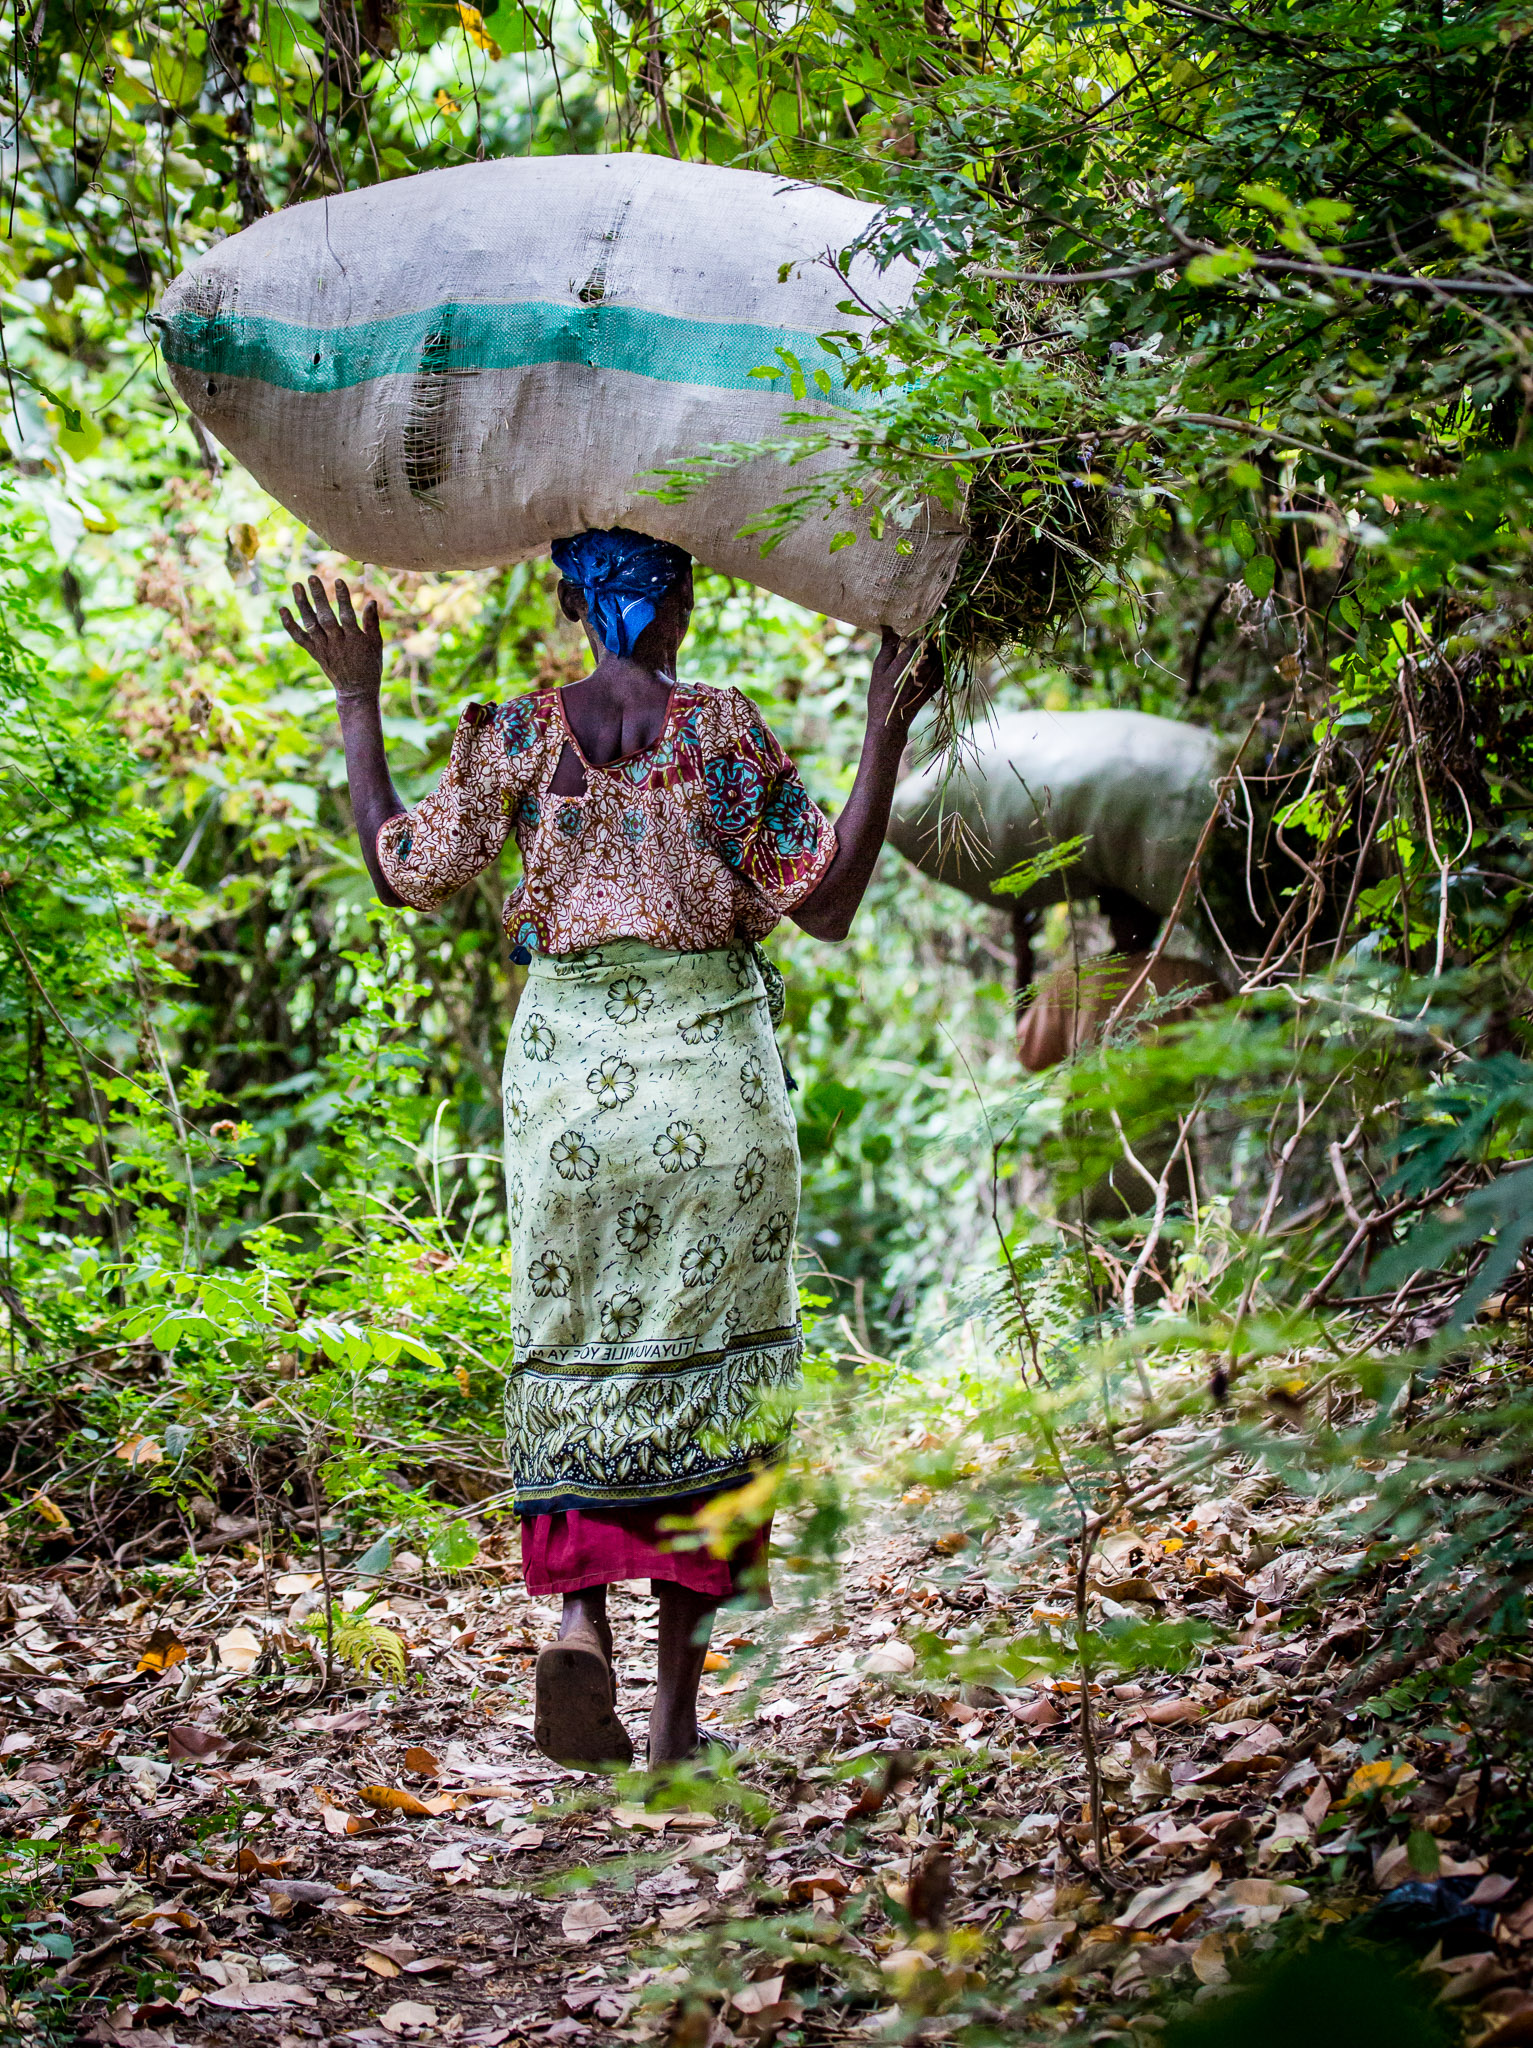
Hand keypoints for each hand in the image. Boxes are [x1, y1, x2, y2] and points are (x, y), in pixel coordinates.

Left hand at [279, 576, 382, 701]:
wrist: (356, 691)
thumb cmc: (370, 665)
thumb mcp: (376, 645)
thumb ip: (372, 623)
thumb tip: (372, 601)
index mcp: (354, 640)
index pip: (347, 615)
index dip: (343, 598)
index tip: (338, 580)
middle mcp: (336, 643)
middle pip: (325, 617)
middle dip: (319, 597)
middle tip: (312, 577)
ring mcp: (324, 648)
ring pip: (311, 624)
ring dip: (302, 605)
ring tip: (296, 585)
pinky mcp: (315, 653)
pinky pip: (300, 638)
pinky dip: (290, 625)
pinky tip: (282, 609)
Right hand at [868, 626, 943, 736]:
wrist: (891, 722)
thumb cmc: (880, 694)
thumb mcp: (879, 668)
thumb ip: (887, 646)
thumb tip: (888, 625)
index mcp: (908, 661)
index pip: (921, 635)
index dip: (923, 624)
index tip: (921, 614)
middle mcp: (924, 668)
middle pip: (935, 642)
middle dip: (933, 631)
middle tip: (930, 618)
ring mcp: (933, 677)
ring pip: (942, 652)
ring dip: (939, 642)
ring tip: (932, 634)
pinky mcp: (938, 684)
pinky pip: (944, 664)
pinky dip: (941, 656)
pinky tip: (934, 651)